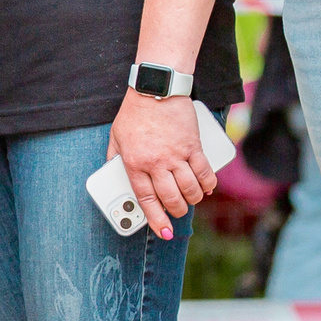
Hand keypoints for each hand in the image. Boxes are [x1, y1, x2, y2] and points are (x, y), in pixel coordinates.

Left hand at [107, 90, 214, 241]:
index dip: (156, 219)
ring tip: (191, 199)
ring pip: (190, 189)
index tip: (163, 231)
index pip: (146, 199)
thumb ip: (114, 157)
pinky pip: (204, 172)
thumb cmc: (134, 113)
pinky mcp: (193, 146)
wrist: (155, 89)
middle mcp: (156, 163)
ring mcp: (177, 155)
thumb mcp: (115, 137)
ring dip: (193, 199)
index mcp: (135, 163)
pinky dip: (208, 184)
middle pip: (171, 198)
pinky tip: (206, 188)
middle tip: (177, 212)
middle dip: (177, 211)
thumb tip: (112, 174)